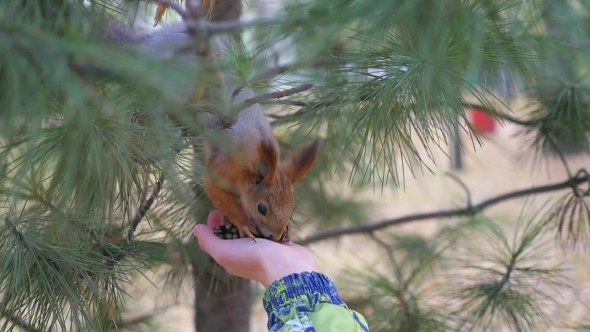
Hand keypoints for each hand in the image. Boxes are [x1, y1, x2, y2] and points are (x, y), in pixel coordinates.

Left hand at [193, 210, 317, 287]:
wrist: (286, 266)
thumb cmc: (253, 259)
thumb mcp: (223, 251)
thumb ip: (208, 240)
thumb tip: (196, 228)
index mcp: (231, 254)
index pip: (218, 236)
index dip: (215, 223)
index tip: (217, 209)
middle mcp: (245, 250)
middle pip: (234, 229)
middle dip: (232, 215)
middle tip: (234, 200)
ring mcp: (262, 246)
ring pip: (252, 226)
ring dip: (248, 214)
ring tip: (248, 200)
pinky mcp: (276, 240)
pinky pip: (267, 225)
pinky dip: (264, 217)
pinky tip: (264, 207)